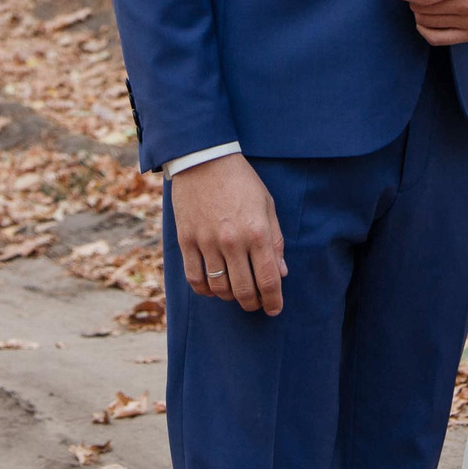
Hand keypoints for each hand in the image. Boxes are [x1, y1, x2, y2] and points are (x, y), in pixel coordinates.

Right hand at [172, 154, 284, 315]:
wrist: (204, 159)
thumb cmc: (241, 181)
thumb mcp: (267, 205)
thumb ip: (275, 240)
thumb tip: (281, 272)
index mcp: (257, 232)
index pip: (269, 279)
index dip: (273, 300)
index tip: (274, 309)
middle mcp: (233, 241)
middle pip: (244, 290)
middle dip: (253, 303)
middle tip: (256, 303)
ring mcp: (207, 242)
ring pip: (219, 288)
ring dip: (230, 297)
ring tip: (236, 293)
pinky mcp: (186, 241)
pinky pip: (195, 278)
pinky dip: (205, 290)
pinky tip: (213, 287)